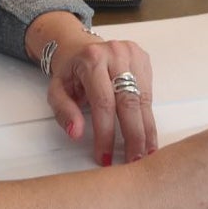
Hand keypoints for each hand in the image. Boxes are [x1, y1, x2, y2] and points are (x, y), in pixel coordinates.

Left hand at [48, 35, 158, 165]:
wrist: (80, 47)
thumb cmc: (71, 72)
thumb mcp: (57, 90)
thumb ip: (64, 111)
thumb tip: (76, 133)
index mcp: (92, 59)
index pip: (103, 102)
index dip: (106, 132)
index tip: (105, 156)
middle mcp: (116, 53)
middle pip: (129, 101)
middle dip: (133, 135)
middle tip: (134, 161)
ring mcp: (133, 55)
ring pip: (143, 99)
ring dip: (145, 130)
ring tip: (146, 154)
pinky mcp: (144, 60)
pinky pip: (149, 94)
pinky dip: (148, 118)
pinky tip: (148, 136)